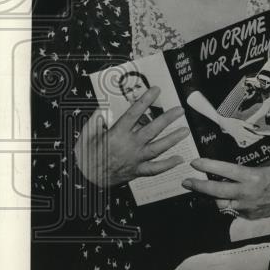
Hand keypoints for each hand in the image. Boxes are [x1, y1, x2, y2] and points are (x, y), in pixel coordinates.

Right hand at [73, 86, 189, 187]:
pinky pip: (155, 169)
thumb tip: (105, 107)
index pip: (134, 113)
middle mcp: (129, 145)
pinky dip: (167, 164)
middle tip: (179, 110)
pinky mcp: (137, 170)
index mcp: (116, 134)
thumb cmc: (85, 156)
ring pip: (157, 148)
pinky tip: (179, 159)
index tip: (156, 90)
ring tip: (185, 131)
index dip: (145, 100)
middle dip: (167, 119)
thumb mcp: (86, 135)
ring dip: (173, 139)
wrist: (84, 179)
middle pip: (152, 129)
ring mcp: (134, 159)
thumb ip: (97, 120)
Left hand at [183, 158, 269, 219]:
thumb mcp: (265, 166)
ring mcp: (246, 206)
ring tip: (206, 191)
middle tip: (187, 182)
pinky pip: (232, 210)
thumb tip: (227, 167)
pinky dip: (227, 204)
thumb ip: (245, 169)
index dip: (208, 166)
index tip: (195, 162)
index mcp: (251, 177)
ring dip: (212, 197)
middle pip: (216, 191)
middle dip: (199, 186)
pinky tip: (227, 199)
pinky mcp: (247, 215)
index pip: (225, 171)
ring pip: (221, 203)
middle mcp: (246, 192)